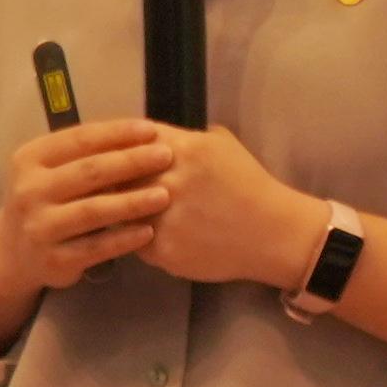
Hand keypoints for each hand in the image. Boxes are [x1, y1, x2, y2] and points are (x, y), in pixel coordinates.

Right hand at [0, 119, 176, 291]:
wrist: (13, 252)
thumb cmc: (46, 199)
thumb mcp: (51, 169)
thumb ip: (85, 154)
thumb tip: (142, 134)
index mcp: (30, 159)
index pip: (79, 139)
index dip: (117, 133)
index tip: (151, 130)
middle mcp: (29, 191)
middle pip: (89, 172)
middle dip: (132, 162)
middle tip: (166, 156)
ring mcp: (40, 227)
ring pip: (94, 210)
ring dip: (133, 201)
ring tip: (164, 195)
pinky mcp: (53, 260)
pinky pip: (96, 247)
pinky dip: (124, 238)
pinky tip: (149, 231)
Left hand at [131, 124, 318, 286]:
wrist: (272, 232)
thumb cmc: (248, 183)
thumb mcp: (221, 144)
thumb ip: (184, 137)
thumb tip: (149, 138)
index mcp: (182, 148)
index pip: (129, 141)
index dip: (118, 149)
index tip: (114, 156)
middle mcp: (168, 180)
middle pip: (118, 176)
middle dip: (114, 181)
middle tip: (113, 187)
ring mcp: (164, 216)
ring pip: (121, 211)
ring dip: (122, 212)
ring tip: (127, 213)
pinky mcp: (164, 249)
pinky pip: (136, 241)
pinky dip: (140, 239)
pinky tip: (154, 235)